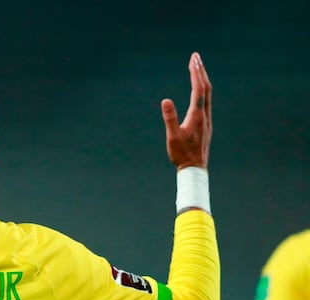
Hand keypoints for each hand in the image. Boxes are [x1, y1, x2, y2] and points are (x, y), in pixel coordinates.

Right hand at [161, 52, 211, 169]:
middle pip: (206, 88)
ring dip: (202, 79)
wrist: (195, 168)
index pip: (198, 89)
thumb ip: (170, 118)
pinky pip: (206, 101)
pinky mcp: (205, 123)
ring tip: (197, 68)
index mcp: (197, 115)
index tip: (193, 59)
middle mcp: (205, 114)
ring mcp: (207, 119)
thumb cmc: (182, 154)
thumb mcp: (172, 137)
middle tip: (195, 57)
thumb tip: (165, 100)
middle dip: (200, 71)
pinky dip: (202, 90)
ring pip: (207, 94)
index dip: (196, 73)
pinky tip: (199, 90)